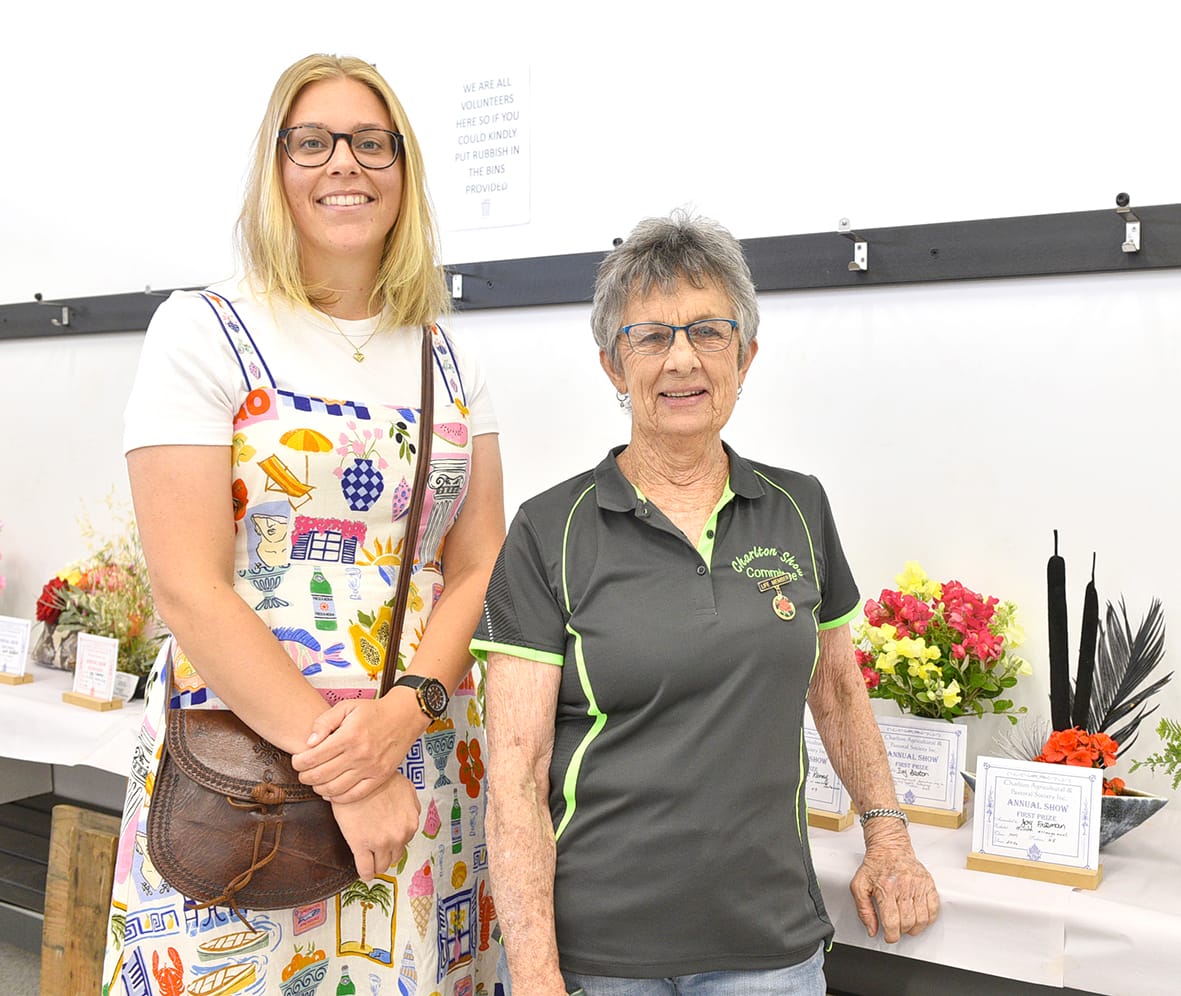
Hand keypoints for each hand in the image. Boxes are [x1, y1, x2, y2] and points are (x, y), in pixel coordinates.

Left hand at [292, 696, 422, 802]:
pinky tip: (331, 791)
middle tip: (302, 773)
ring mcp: (371, 768)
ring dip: (318, 788)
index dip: (299, 762)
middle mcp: (360, 754)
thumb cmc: (373, 711)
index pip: (314, 757)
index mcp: (349, 735)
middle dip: (305, 777)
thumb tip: (309, 743)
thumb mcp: (347, 706)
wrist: (404, 717)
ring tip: (315, 781)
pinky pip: (354, 796)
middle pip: (321, 775)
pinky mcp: (380, 777)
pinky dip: (337, 798)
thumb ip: (325, 722)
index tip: (297, 760)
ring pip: (334, 789)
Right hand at [331, 772, 420, 879]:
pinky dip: (365, 874)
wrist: (355, 778)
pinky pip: (365, 870)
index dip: (395, 841)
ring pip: (382, 865)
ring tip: (371, 860)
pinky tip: (364, 872)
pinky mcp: (360, 846)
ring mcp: (380, 843)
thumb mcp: (406, 788)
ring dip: (377, 864)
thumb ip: (412, 806)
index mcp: (410, 823)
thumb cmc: (378, 781)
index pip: (406, 842)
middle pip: (395, 856)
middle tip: (378, 849)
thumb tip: (412, 816)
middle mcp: (399, 836)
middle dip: (387, 853)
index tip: (388, 840)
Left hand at [850, 823, 939, 941]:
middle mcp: (903, 887)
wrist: (889, 847)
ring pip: (922, 919)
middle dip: (901, 932)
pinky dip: (928, 919)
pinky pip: (934, 909)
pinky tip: (920, 917)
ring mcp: (918, 885)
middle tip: (896, 929)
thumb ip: (863, 910)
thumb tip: (871, 930)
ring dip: (915, 928)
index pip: (892, 922)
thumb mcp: (859, 885)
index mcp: (886, 889)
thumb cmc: (874, 866)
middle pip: (908, 923)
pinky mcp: (928, 883)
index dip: (891, 936)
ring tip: (907, 925)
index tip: (889, 937)